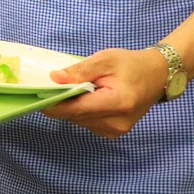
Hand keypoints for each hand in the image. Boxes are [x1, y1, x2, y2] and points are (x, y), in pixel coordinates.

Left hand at [41, 47, 169, 138]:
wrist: (156, 76)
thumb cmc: (130, 64)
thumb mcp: (104, 60)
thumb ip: (79, 71)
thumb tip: (54, 79)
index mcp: (118, 103)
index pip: (77, 109)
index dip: (54, 104)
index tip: (37, 95)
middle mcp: (117, 123)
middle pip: (76, 116)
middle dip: (61, 103)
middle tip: (51, 86)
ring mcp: (116, 131)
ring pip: (79, 121)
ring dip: (71, 107)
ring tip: (72, 89)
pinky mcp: (114, 133)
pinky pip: (87, 123)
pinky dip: (80, 111)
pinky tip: (85, 98)